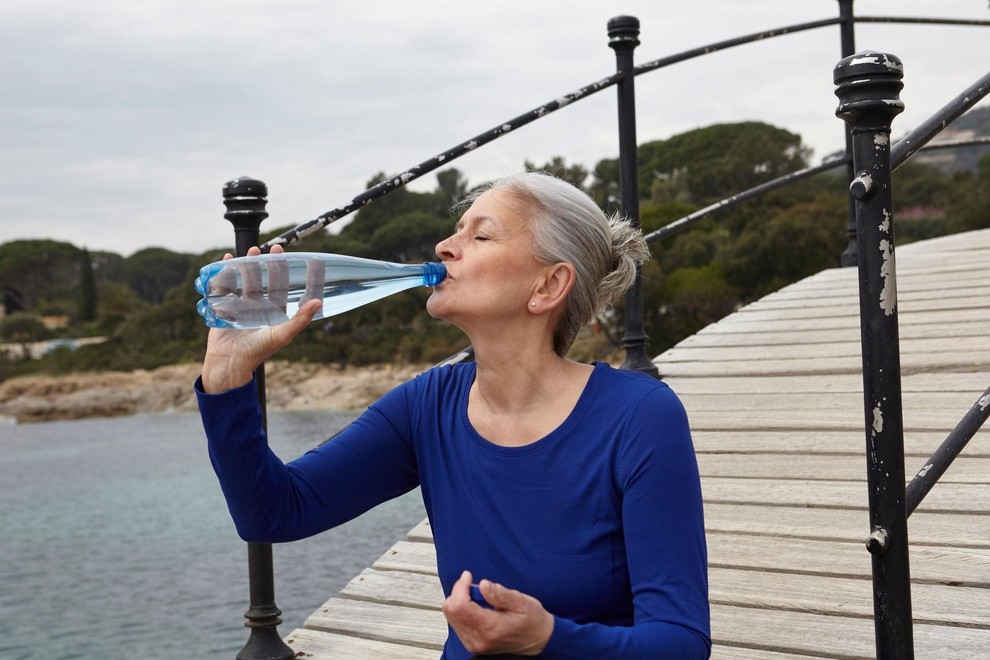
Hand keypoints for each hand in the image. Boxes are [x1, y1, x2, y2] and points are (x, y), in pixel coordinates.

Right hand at [201, 245, 321, 392]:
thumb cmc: (258, 351)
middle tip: (272, 248)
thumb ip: (300, 319)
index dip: (287, 272)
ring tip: (252, 251)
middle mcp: (258, 306)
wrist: (229, 363)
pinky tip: (228, 259)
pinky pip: (224, 285)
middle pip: (264, 279)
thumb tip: (318, 302)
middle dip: (268, 263)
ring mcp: (240, 305)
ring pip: (245, 279)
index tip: (291, 257)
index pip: (282, 287)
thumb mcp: (281, 334)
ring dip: (248, 264)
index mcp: (273, 311)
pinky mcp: (223, 305)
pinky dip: (225, 271)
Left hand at [442, 570, 553, 656]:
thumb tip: (482, 585)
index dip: (460, 587)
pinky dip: (462, 610)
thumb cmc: (532, 620)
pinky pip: (456, 623)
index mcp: (490, 628)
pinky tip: (477, 606)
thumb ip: (500, 594)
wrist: (538, 640)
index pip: (460, 606)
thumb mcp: (521, 602)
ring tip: (479, 597)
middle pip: (451, 611)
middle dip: (459, 592)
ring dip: (460, 601)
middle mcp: (478, 639)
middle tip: (474, 585)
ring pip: (451, 617)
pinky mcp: (472, 644)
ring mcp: (474, 644)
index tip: (468, 576)